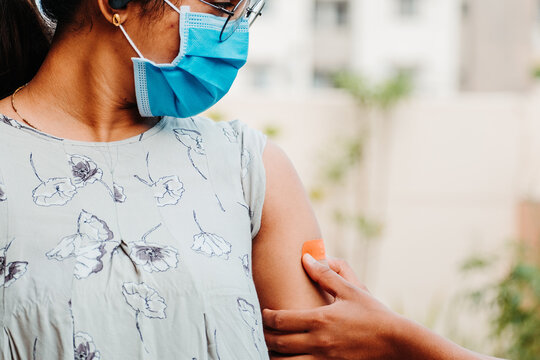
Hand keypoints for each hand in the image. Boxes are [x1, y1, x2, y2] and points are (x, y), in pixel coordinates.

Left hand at [263, 254, 399, 359]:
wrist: (396, 342)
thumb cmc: (373, 313)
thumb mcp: (350, 290)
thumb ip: (325, 274)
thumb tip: (306, 258)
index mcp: (320, 319)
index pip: (281, 320)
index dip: (267, 316)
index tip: (263, 312)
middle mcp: (318, 342)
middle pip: (278, 343)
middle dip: (265, 337)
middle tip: (261, 330)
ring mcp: (324, 359)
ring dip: (274, 355)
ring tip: (271, 348)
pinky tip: (289, 359)